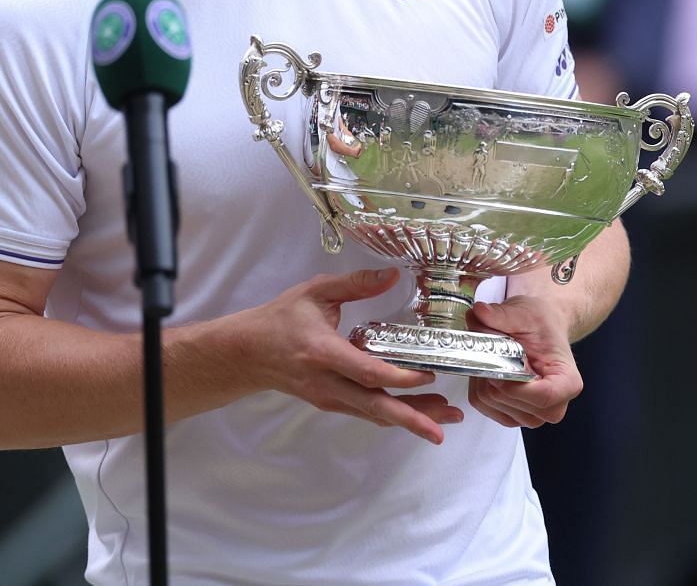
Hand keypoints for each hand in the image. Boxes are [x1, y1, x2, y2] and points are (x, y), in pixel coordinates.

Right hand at [245, 268, 464, 442]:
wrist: (249, 352)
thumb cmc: (282, 318)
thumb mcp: (315, 292)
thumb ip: (355, 283)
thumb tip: (393, 274)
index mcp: (324, 351)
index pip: (367, 372)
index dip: (400, 378)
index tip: (430, 375)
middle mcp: (327, 382)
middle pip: (376, 407)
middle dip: (414, 417)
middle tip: (447, 423)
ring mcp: (328, 398)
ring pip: (375, 415)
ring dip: (411, 420)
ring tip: (445, 421)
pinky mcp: (330, 404)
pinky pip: (365, 413)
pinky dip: (392, 416)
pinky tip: (415, 413)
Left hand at [466, 295, 581, 428]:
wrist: (539, 329)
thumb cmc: (539, 325)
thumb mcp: (524, 313)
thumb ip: (502, 315)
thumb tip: (481, 312)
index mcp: (568, 382)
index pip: (543, 396)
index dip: (513, 384)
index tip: (497, 364)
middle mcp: (554, 405)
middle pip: (511, 401)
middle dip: (491, 372)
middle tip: (490, 349)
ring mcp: (533, 415)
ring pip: (492, 404)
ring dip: (481, 378)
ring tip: (491, 358)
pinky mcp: (513, 416)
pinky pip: (483, 406)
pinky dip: (476, 386)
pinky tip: (486, 370)